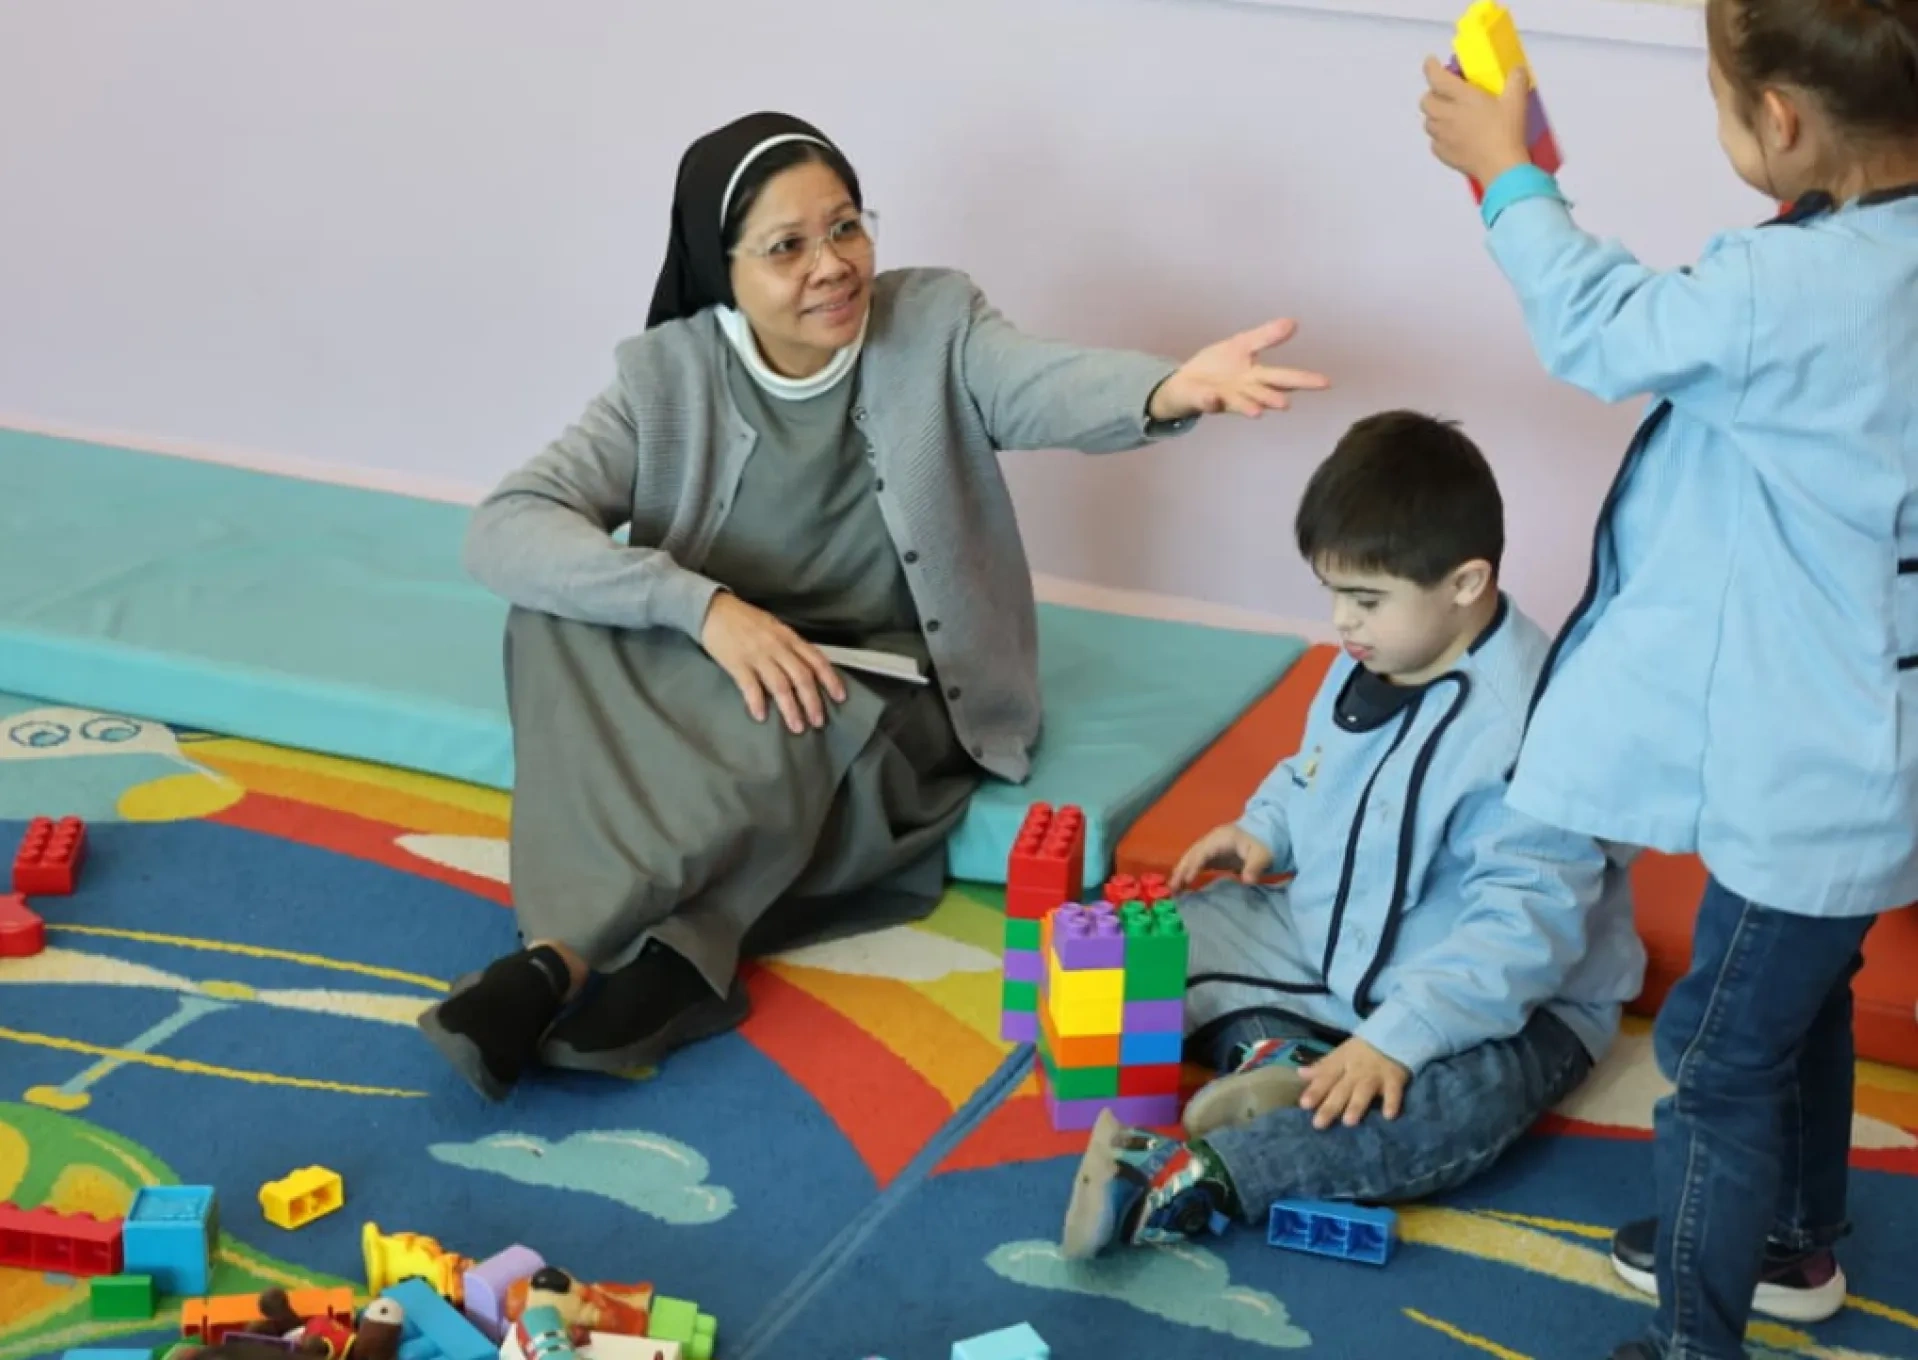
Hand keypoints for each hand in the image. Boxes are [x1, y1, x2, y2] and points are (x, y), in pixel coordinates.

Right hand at [698, 592, 846, 732]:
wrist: (713, 610)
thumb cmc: (746, 620)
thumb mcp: (775, 627)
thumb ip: (791, 647)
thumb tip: (808, 670)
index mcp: (789, 637)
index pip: (816, 659)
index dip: (830, 679)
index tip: (840, 697)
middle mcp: (777, 646)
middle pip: (801, 677)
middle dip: (812, 701)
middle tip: (818, 722)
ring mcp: (757, 655)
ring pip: (780, 685)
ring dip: (790, 708)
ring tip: (797, 727)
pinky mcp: (736, 663)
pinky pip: (750, 686)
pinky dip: (757, 702)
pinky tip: (761, 716)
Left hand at [1148, 318, 1328, 421]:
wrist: (1184, 382)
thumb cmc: (1217, 366)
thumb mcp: (1242, 345)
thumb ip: (1266, 336)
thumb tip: (1293, 322)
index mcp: (1257, 377)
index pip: (1285, 378)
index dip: (1304, 380)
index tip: (1326, 382)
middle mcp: (1246, 391)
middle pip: (1267, 393)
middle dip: (1279, 397)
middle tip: (1290, 404)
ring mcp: (1225, 398)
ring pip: (1241, 403)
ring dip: (1249, 406)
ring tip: (1259, 411)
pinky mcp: (1204, 400)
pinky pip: (1208, 401)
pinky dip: (1211, 401)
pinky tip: (1214, 397)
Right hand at [1169, 823, 1274, 891]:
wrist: (1265, 834)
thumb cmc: (1262, 844)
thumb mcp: (1262, 855)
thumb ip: (1254, 867)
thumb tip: (1247, 881)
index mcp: (1220, 838)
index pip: (1203, 852)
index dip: (1194, 865)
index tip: (1187, 880)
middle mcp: (1210, 841)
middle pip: (1191, 854)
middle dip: (1181, 870)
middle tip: (1172, 887)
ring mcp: (1210, 848)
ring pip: (1191, 858)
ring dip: (1181, 872)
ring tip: (1173, 889)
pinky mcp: (1212, 856)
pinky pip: (1196, 863)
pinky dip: (1187, 873)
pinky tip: (1182, 885)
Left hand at [1298, 1038, 1411, 1128]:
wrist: (1393, 1035)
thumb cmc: (1362, 1050)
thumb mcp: (1341, 1054)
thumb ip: (1323, 1066)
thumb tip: (1300, 1074)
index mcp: (1341, 1062)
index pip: (1326, 1077)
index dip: (1315, 1090)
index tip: (1304, 1105)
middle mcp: (1356, 1070)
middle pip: (1341, 1089)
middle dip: (1330, 1106)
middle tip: (1319, 1124)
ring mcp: (1376, 1075)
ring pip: (1364, 1091)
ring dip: (1356, 1105)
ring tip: (1348, 1122)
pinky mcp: (1395, 1078)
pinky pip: (1393, 1092)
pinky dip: (1392, 1102)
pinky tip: (1389, 1116)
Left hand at [1420, 56, 1533, 188]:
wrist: (1501, 167)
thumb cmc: (1507, 132)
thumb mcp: (1517, 100)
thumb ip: (1516, 79)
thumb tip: (1516, 70)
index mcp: (1462, 97)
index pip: (1436, 77)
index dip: (1430, 67)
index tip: (1431, 62)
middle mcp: (1447, 115)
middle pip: (1426, 101)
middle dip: (1432, 94)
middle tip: (1446, 93)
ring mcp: (1443, 136)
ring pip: (1428, 121)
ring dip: (1435, 115)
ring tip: (1451, 115)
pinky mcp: (1443, 154)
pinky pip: (1434, 141)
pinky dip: (1440, 136)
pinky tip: (1454, 136)